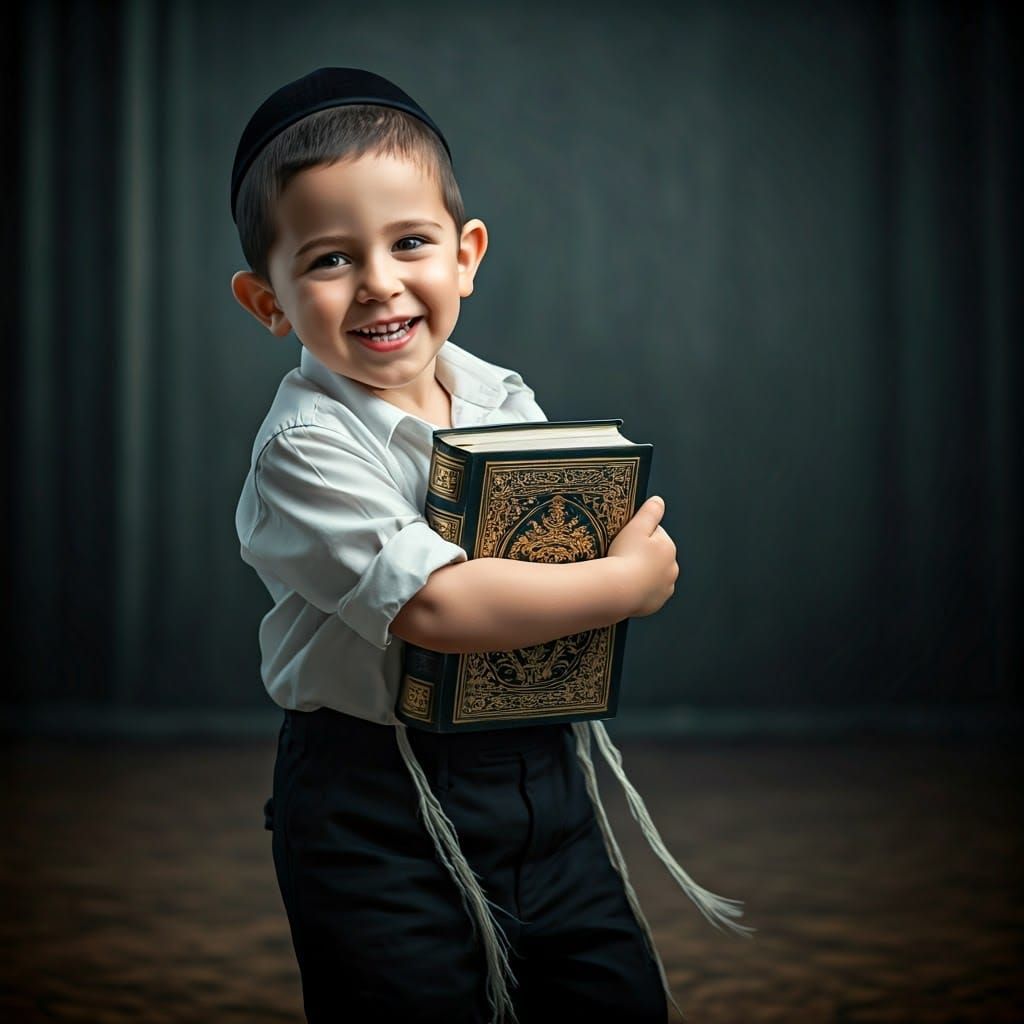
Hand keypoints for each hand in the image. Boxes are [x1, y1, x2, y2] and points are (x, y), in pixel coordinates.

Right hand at [607, 496, 678, 616]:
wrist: (618, 590)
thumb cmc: (625, 557)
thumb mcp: (636, 527)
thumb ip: (650, 512)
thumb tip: (659, 501)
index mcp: (668, 548)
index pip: (655, 535)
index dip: (639, 536)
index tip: (627, 541)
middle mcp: (671, 568)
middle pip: (654, 556)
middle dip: (642, 555)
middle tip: (622, 556)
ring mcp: (665, 587)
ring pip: (652, 575)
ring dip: (641, 572)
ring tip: (623, 572)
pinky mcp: (656, 603)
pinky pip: (647, 592)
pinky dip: (639, 589)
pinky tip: (627, 586)